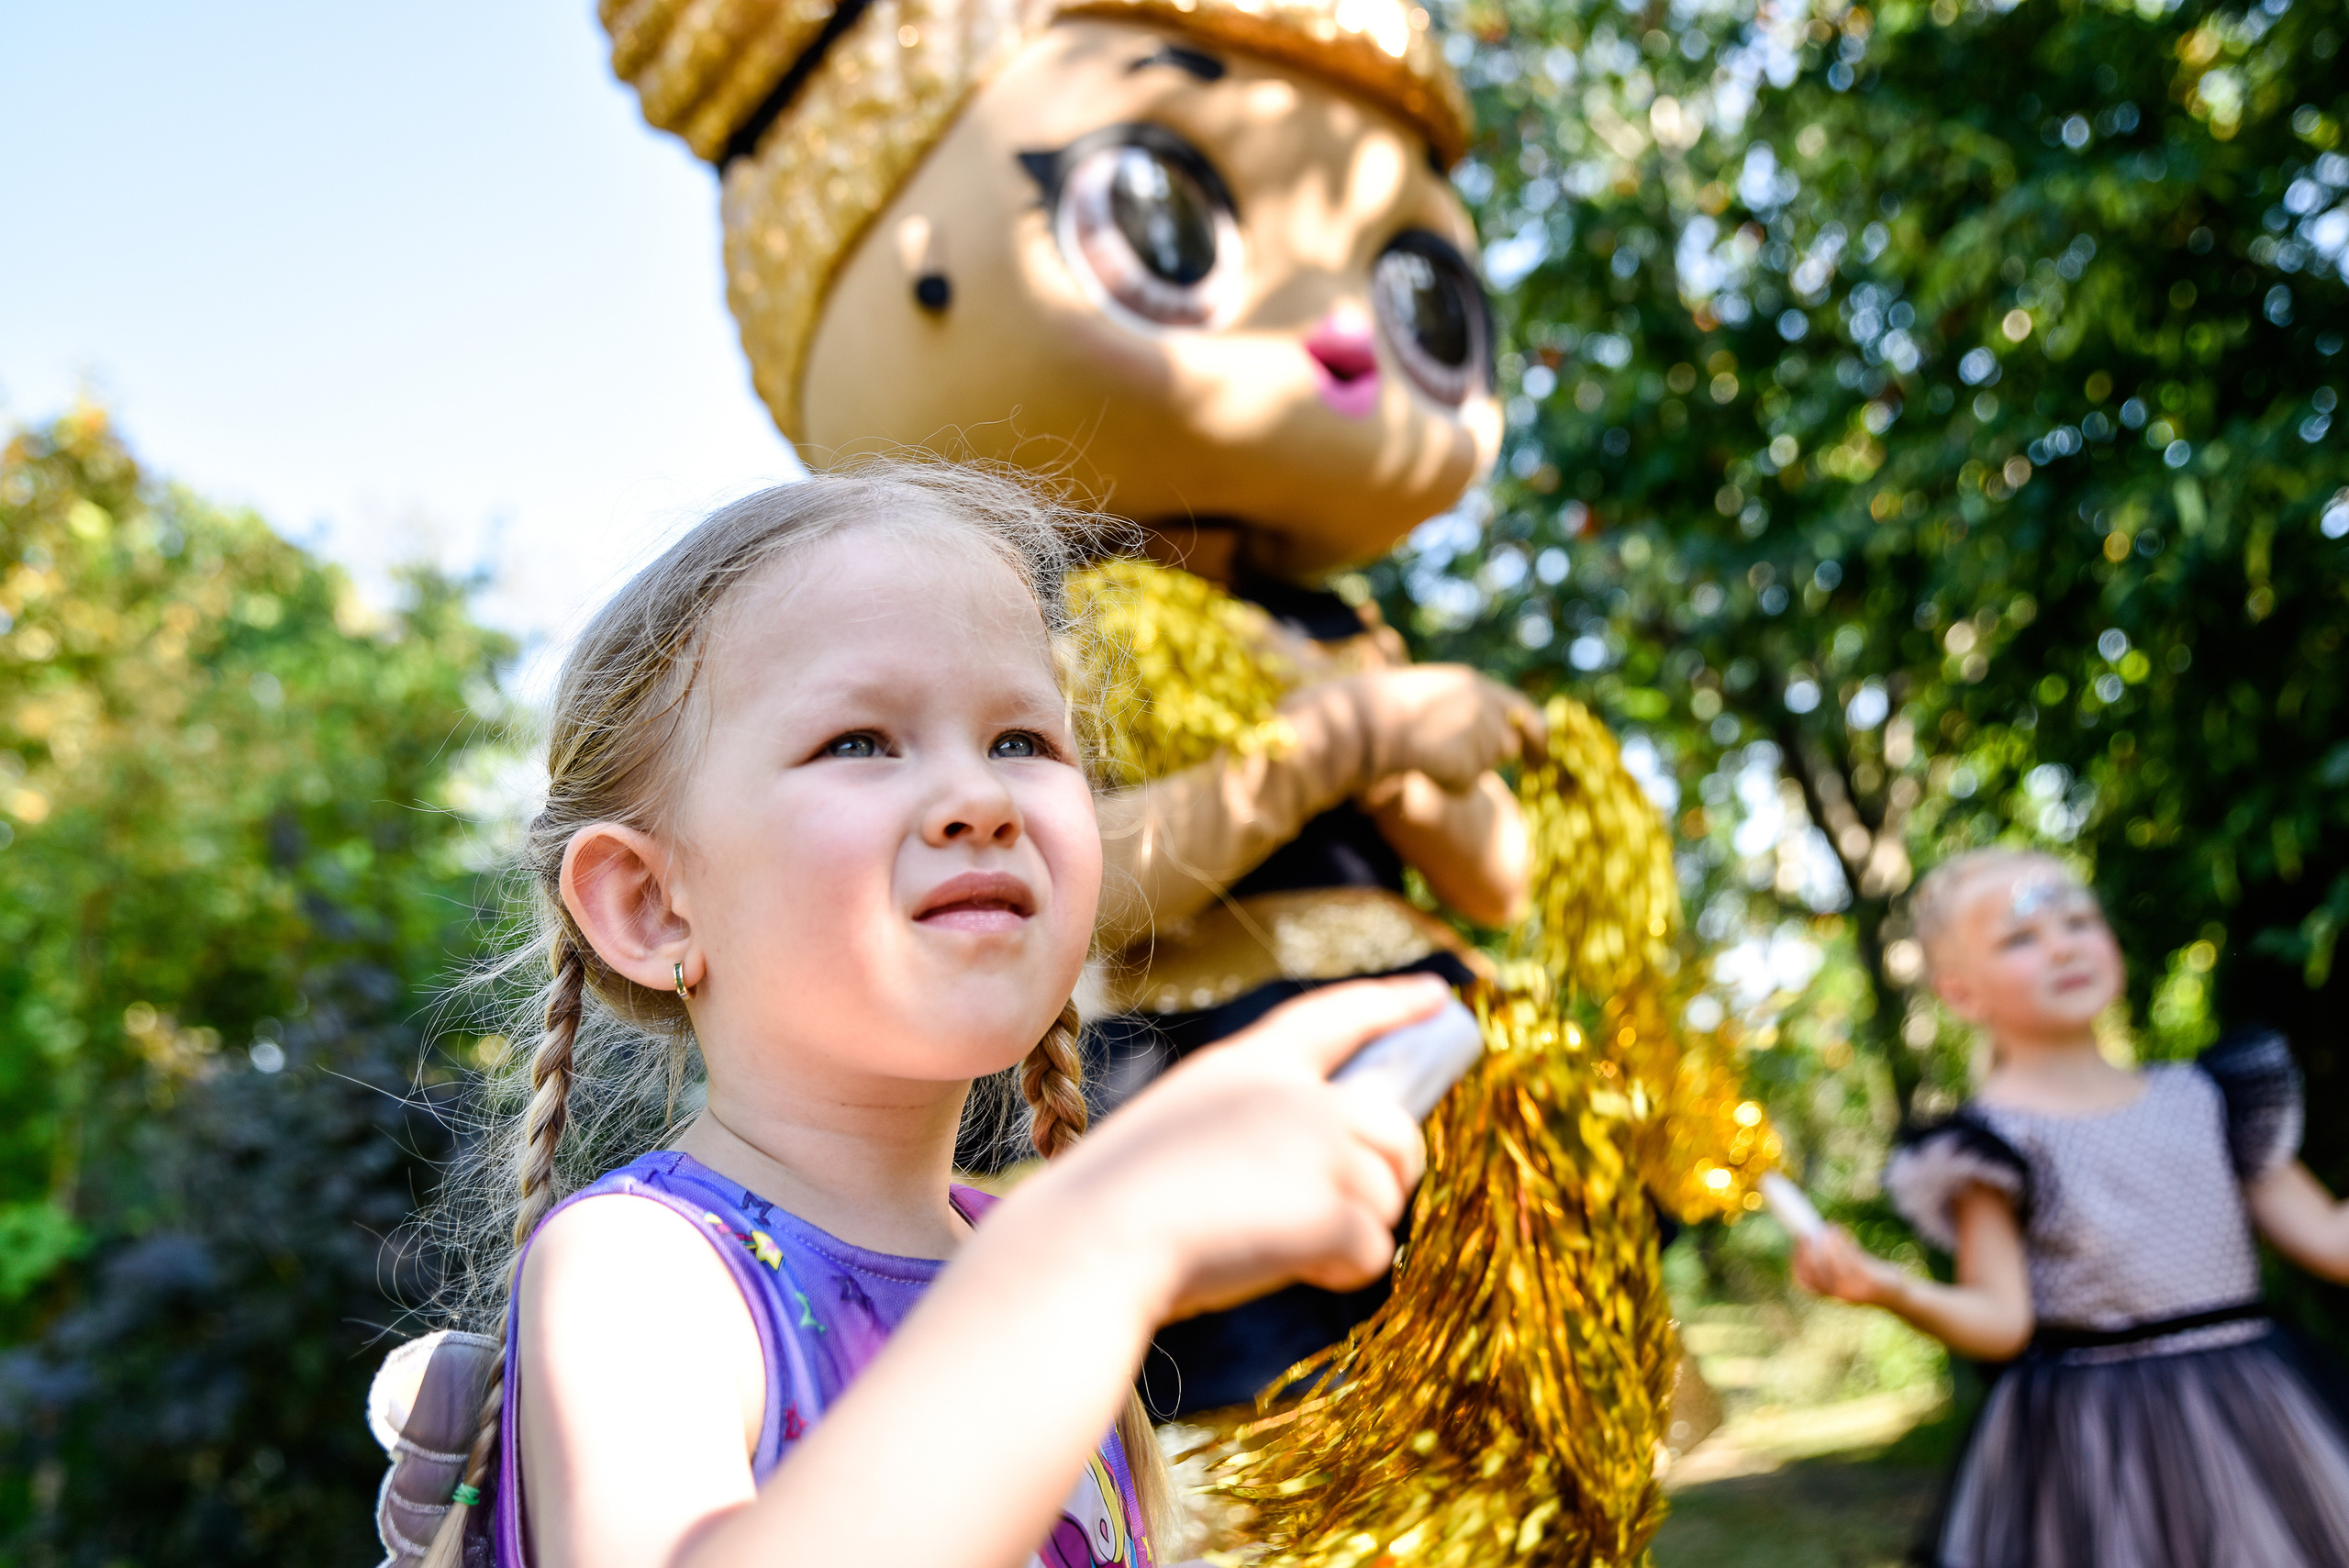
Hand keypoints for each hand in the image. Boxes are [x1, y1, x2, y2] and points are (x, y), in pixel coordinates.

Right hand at [1044, 976, 1444, 1322]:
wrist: (1092, 1241)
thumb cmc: (1117, 1205)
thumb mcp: (1183, 1132)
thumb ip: (1258, 1130)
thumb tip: (1330, 1171)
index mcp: (1248, 1063)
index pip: (1336, 1016)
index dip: (1390, 1004)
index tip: (1436, 997)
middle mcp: (1299, 1093)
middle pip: (1395, 1129)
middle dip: (1390, 1175)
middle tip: (1337, 1214)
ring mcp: (1323, 1148)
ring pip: (1387, 1198)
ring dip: (1348, 1233)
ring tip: (1273, 1244)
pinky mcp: (1336, 1207)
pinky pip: (1373, 1253)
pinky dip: (1339, 1273)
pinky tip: (1279, 1268)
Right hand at [1292, 666, 1544, 795]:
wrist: (1365, 723)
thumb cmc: (1381, 707)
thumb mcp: (1426, 694)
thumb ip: (1459, 710)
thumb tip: (1482, 732)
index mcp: (1475, 685)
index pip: (1522, 711)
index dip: (1534, 734)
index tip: (1539, 753)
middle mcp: (1487, 709)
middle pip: (1506, 746)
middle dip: (1487, 755)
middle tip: (1458, 760)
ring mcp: (1481, 739)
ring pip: (1484, 766)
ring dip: (1461, 766)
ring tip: (1422, 751)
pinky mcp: (1470, 769)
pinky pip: (1462, 786)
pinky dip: (1444, 783)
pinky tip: (1419, 765)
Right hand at [1791, 1225, 1905, 1307]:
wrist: (1898, 1296)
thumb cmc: (1870, 1280)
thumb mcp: (1847, 1275)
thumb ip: (1831, 1262)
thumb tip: (1816, 1233)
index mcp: (1831, 1295)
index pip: (1803, 1281)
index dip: (1795, 1261)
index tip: (1797, 1242)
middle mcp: (1840, 1295)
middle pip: (1814, 1272)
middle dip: (1807, 1250)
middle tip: (1805, 1232)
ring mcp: (1855, 1290)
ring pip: (1832, 1263)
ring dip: (1826, 1243)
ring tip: (1826, 1229)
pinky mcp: (1870, 1281)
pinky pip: (1850, 1258)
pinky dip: (1841, 1242)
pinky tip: (1839, 1231)